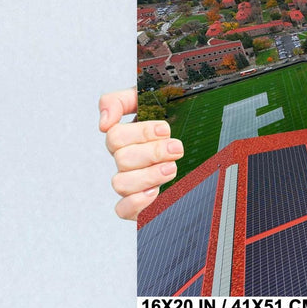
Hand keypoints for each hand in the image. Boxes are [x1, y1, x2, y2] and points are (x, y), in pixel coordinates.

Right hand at [99, 88, 182, 220]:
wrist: (203, 143)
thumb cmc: (176, 120)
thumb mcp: (153, 98)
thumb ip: (121, 100)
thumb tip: (104, 122)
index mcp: (127, 137)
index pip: (115, 136)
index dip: (140, 133)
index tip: (166, 129)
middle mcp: (127, 160)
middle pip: (121, 159)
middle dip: (153, 152)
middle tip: (176, 148)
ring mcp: (132, 181)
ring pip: (120, 183)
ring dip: (148, 175)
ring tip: (171, 168)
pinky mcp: (139, 203)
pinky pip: (122, 209)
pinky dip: (137, 202)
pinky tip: (155, 191)